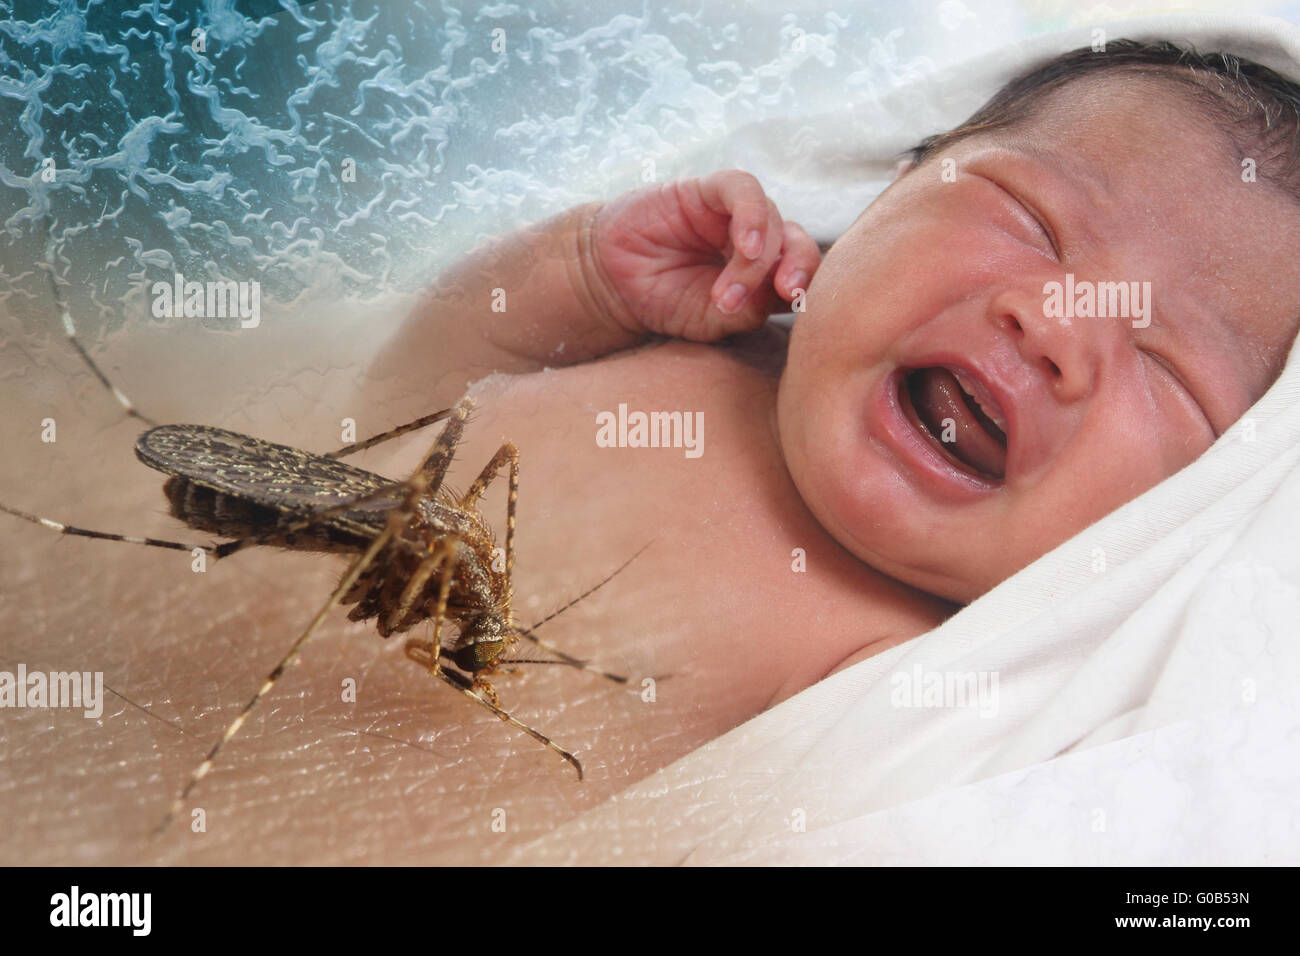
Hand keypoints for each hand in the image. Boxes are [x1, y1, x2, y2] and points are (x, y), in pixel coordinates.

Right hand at [583, 170, 820, 341]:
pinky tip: (744, 245)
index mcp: (767, 273)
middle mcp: (759, 240)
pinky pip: (743, 189)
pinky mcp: (709, 190)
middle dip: (798, 267)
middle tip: (787, 291)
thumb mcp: (709, 321)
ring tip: (725, 295)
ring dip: (755, 262)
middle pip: (798, 243)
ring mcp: (735, 214)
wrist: (612, 281)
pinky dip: (751, 216)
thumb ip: (747, 312)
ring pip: (772, 222)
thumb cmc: (665, 301)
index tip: (800, 307)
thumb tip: (780, 299)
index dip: (809, 286)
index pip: (804, 272)